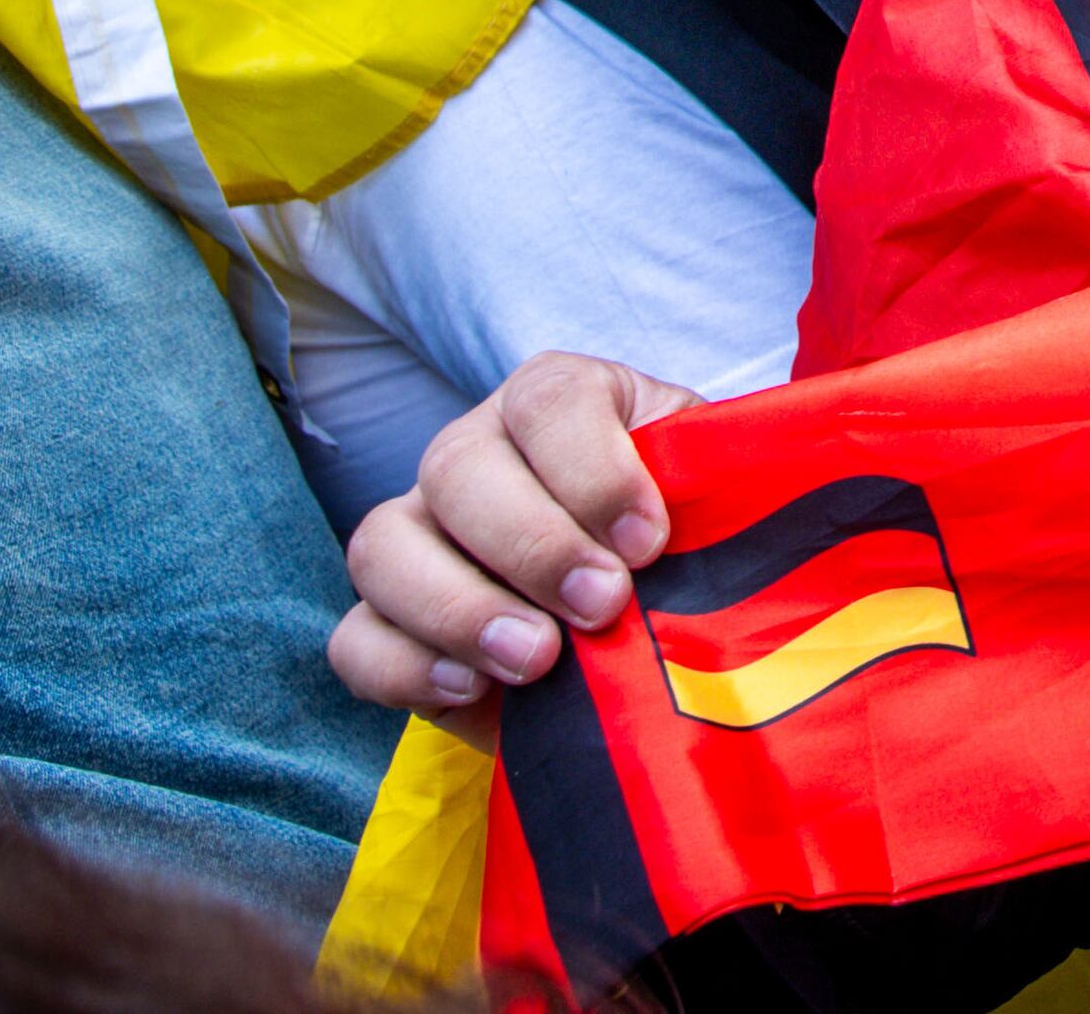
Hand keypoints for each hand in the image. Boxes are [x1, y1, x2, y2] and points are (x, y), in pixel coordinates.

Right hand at [327, 350, 700, 717]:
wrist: (649, 634)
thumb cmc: (687, 547)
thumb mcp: (713, 502)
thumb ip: (719, 490)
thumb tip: (734, 506)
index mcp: (559, 402)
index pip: (549, 399)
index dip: (594, 468)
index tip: (650, 541)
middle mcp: (476, 452)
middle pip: (457, 467)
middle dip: (534, 544)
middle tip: (603, 607)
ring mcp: (419, 534)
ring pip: (383, 545)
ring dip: (458, 607)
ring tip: (536, 660)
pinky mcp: (392, 625)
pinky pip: (355, 639)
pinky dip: (403, 666)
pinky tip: (471, 690)